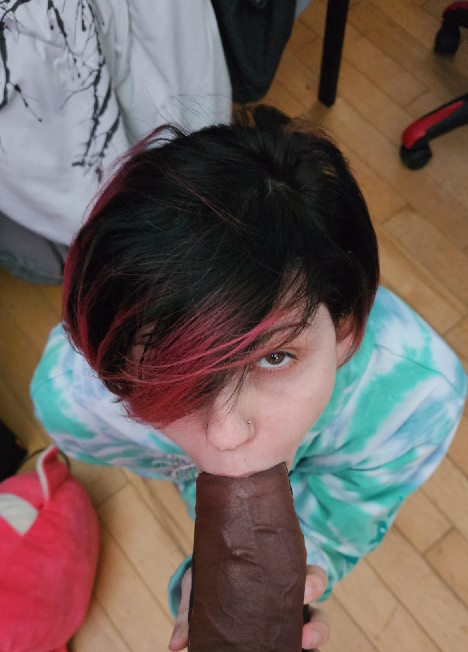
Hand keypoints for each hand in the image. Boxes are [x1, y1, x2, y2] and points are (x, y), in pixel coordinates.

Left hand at [168, 564, 329, 650]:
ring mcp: (290, 624)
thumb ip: (192, 608)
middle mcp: (292, 603)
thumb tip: (176, 645)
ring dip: (313, 644)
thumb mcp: (203, 585)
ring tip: (303, 649)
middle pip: (319, 614)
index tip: (306, 591)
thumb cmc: (214, 578)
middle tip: (305, 634)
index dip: (314, 583)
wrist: (210, 582)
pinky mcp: (284, 639)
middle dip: (318, 626)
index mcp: (282, 576)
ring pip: (315, 637)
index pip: (312, 577)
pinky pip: (301, 649)